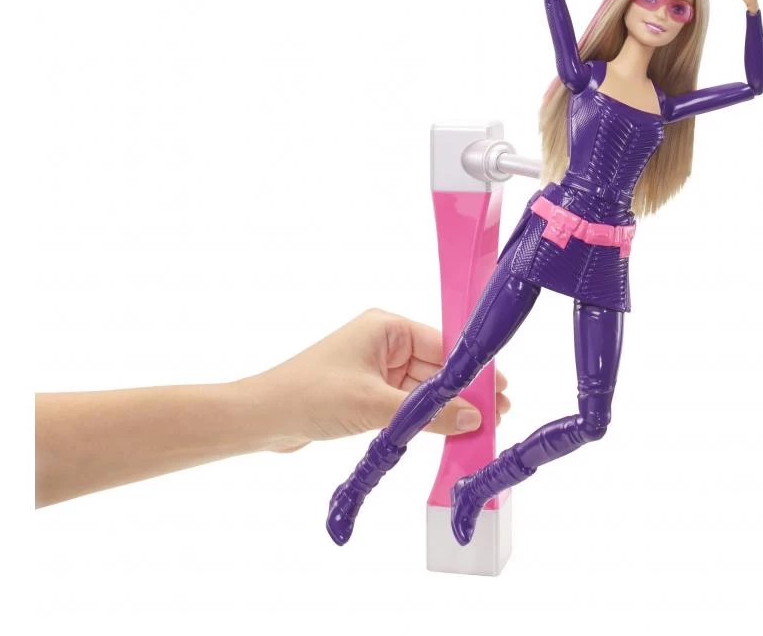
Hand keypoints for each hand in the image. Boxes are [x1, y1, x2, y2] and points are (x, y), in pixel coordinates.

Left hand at [250, 309, 509, 452]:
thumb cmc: (309, 397)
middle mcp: (384, 343)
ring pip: (424, 390)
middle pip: (438, 368)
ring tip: (480, 432)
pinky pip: (407, 405)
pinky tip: (449, 435)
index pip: (444, 344)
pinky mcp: (368, 394)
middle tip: (498, 417)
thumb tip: (472, 419)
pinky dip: (425, 421)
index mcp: (386, 328)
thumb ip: (426, 415)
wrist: (261, 418)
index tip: (501, 391)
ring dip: (447, 410)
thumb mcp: (374, 406)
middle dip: (465, 394)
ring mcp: (376, 370)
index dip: (473, 370)